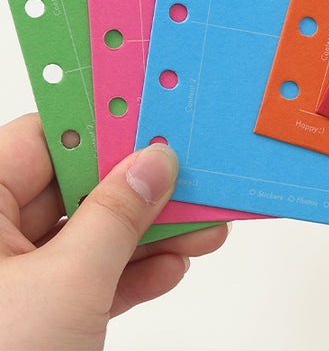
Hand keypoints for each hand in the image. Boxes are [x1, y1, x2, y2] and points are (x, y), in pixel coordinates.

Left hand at [0, 113, 228, 350]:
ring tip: (204, 223)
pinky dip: (134, 271)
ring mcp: (12, 279)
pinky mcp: (37, 314)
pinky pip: (91, 275)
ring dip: (150, 231)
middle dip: (140, 186)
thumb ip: (116, 215)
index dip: (102, 125)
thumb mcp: (66, 285)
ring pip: (90, 232)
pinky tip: (174, 264)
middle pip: (76, 186)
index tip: (155, 119)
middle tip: (192, 175)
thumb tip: (155, 162)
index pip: (43, 139)